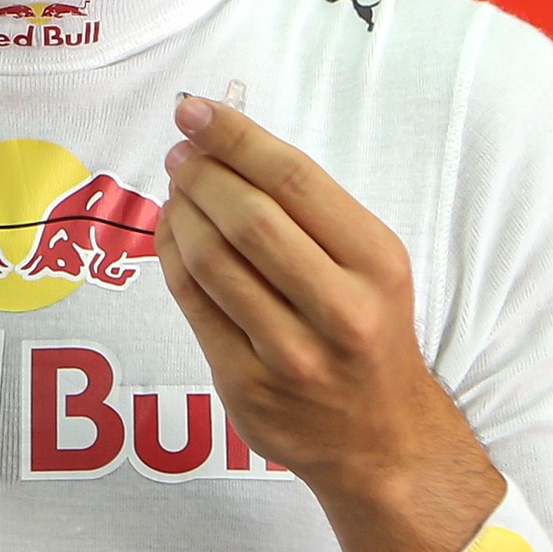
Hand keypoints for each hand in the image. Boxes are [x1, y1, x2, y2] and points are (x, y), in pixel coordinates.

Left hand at [157, 96, 506, 551]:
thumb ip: (310, 212)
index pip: (295, 181)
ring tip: (176, 188)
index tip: (197, 111)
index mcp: (377, 265)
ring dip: (180, 212)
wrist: (381, 441)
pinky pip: (193, 307)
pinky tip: (171, 235)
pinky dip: (172, 259)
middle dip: (203, 173)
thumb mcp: (372, 266)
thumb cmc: (369, 333)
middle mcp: (340, 311)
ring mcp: (290, 355)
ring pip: (212, 262)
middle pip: (250, 219)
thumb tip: (224, 145)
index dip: (237, 138)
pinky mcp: (246, 387)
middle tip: (181, 152)